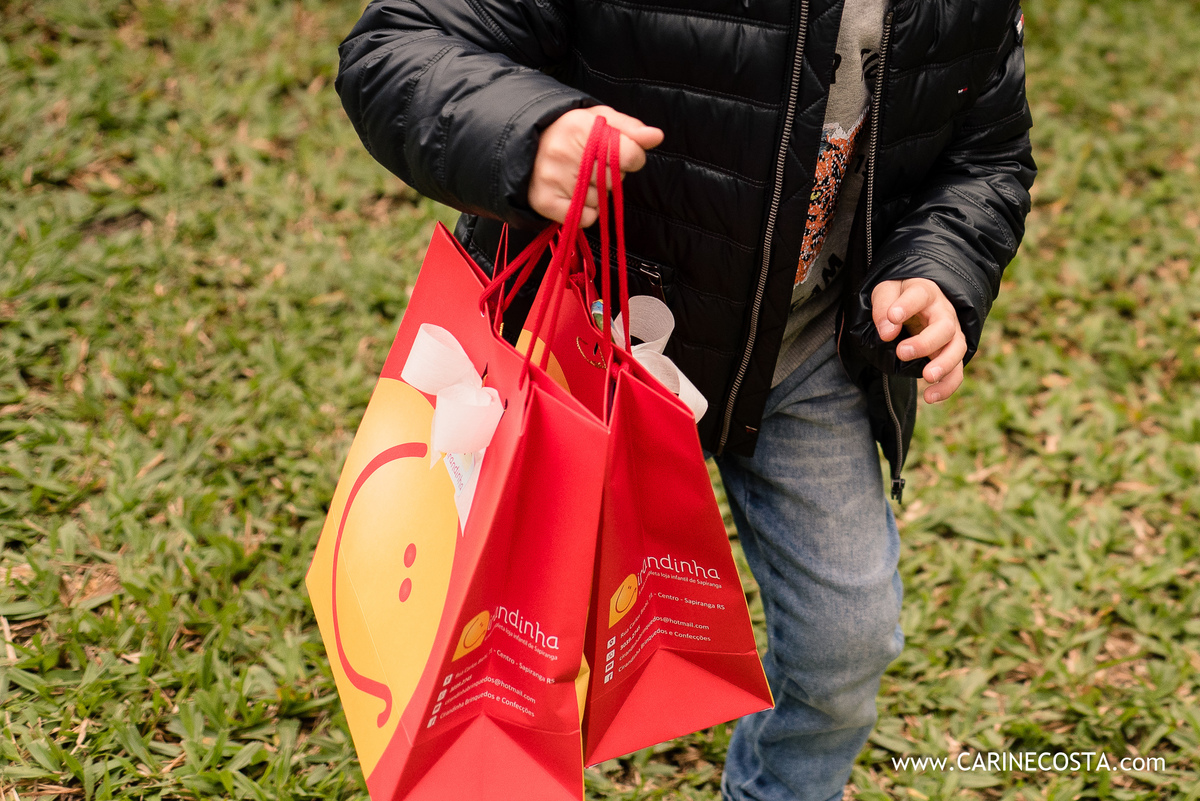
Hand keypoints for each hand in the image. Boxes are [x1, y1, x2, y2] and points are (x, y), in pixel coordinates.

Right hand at [529, 106, 662, 226]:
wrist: (524, 145)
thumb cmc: (569, 132)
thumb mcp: (599, 120)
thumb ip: (630, 129)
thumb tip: (656, 136)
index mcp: (581, 127)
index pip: (629, 155)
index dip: (631, 157)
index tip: (619, 153)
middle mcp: (564, 153)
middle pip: (615, 180)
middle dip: (609, 175)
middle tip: (590, 164)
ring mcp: (552, 179)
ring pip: (599, 201)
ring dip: (595, 194)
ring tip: (576, 176)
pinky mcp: (544, 201)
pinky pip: (585, 218)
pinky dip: (584, 212)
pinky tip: (572, 194)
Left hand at [871, 277, 966, 402]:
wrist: (916, 301)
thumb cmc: (899, 296)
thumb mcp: (885, 291)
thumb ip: (883, 306)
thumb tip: (887, 333)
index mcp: (925, 293)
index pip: (920, 295)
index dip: (907, 306)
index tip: (892, 316)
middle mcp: (944, 313)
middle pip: (945, 327)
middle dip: (925, 342)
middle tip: (902, 352)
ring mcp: (951, 333)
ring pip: (957, 349)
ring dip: (944, 365)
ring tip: (927, 377)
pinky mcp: (950, 353)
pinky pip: (957, 371)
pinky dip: (947, 386)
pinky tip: (930, 398)